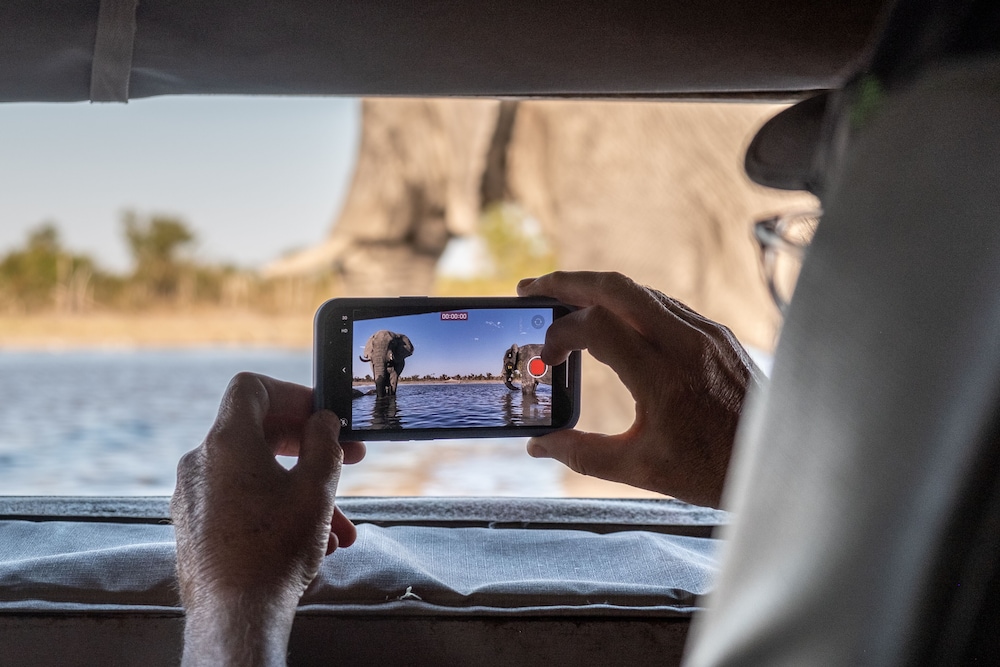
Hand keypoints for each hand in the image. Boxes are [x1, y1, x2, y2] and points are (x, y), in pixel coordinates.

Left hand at [171, 372, 364, 665]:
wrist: (235, 616)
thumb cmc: (275, 550)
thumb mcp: (316, 488)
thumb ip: (323, 443)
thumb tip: (323, 421)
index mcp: (226, 443)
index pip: (252, 388)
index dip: (292, 393)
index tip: (321, 414)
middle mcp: (200, 463)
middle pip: (257, 431)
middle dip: (308, 444)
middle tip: (348, 457)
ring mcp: (192, 496)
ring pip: (255, 475)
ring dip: (300, 488)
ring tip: (338, 523)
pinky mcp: (194, 526)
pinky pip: (239, 501)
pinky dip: (275, 508)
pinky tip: (310, 540)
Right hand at [519, 271, 760, 507]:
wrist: (781, 462)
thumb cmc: (713, 469)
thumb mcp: (641, 467)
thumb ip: (582, 453)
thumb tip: (538, 446)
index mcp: (663, 377)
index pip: (596, 326)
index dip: (559, 335)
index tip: (544, 360)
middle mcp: (685, 343)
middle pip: (615, 287)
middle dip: (566, 281)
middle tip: (530, 288)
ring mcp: (705, 333)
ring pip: (640, 291)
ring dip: (596, 288)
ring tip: (561, 298)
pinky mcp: (717, 333)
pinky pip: (664, 305)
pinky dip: (628, 303)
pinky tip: (609, 317)